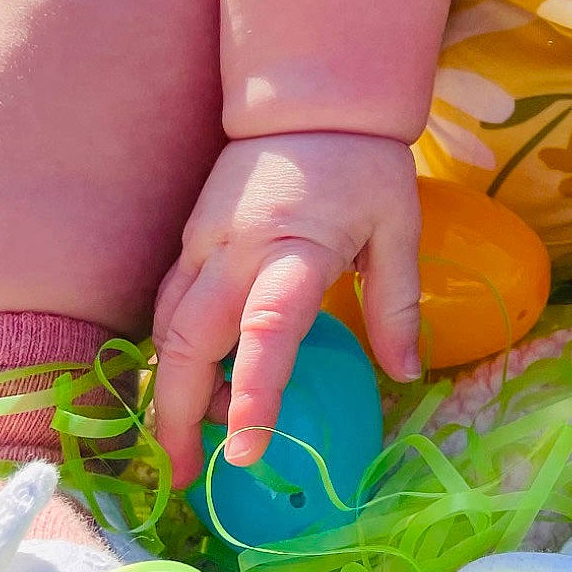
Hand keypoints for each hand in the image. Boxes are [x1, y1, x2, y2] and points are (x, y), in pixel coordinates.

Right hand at [151, 131, 422, 489]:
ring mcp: (204, 243)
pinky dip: (172, 348)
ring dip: (171, 386)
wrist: (310, 98)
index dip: (253, 393)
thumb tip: (405, 375)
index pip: (268, 330)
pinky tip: (194, 378)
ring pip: (166, 327)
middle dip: (178, 413)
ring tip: (194, 435)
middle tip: (186, 473)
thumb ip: (398, 304)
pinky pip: (169, 303)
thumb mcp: (399, 228)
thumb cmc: (363, 164)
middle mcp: (237, 252)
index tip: (245, 450)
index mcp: (296, 250)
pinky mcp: (191, 238)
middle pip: (188, 342)